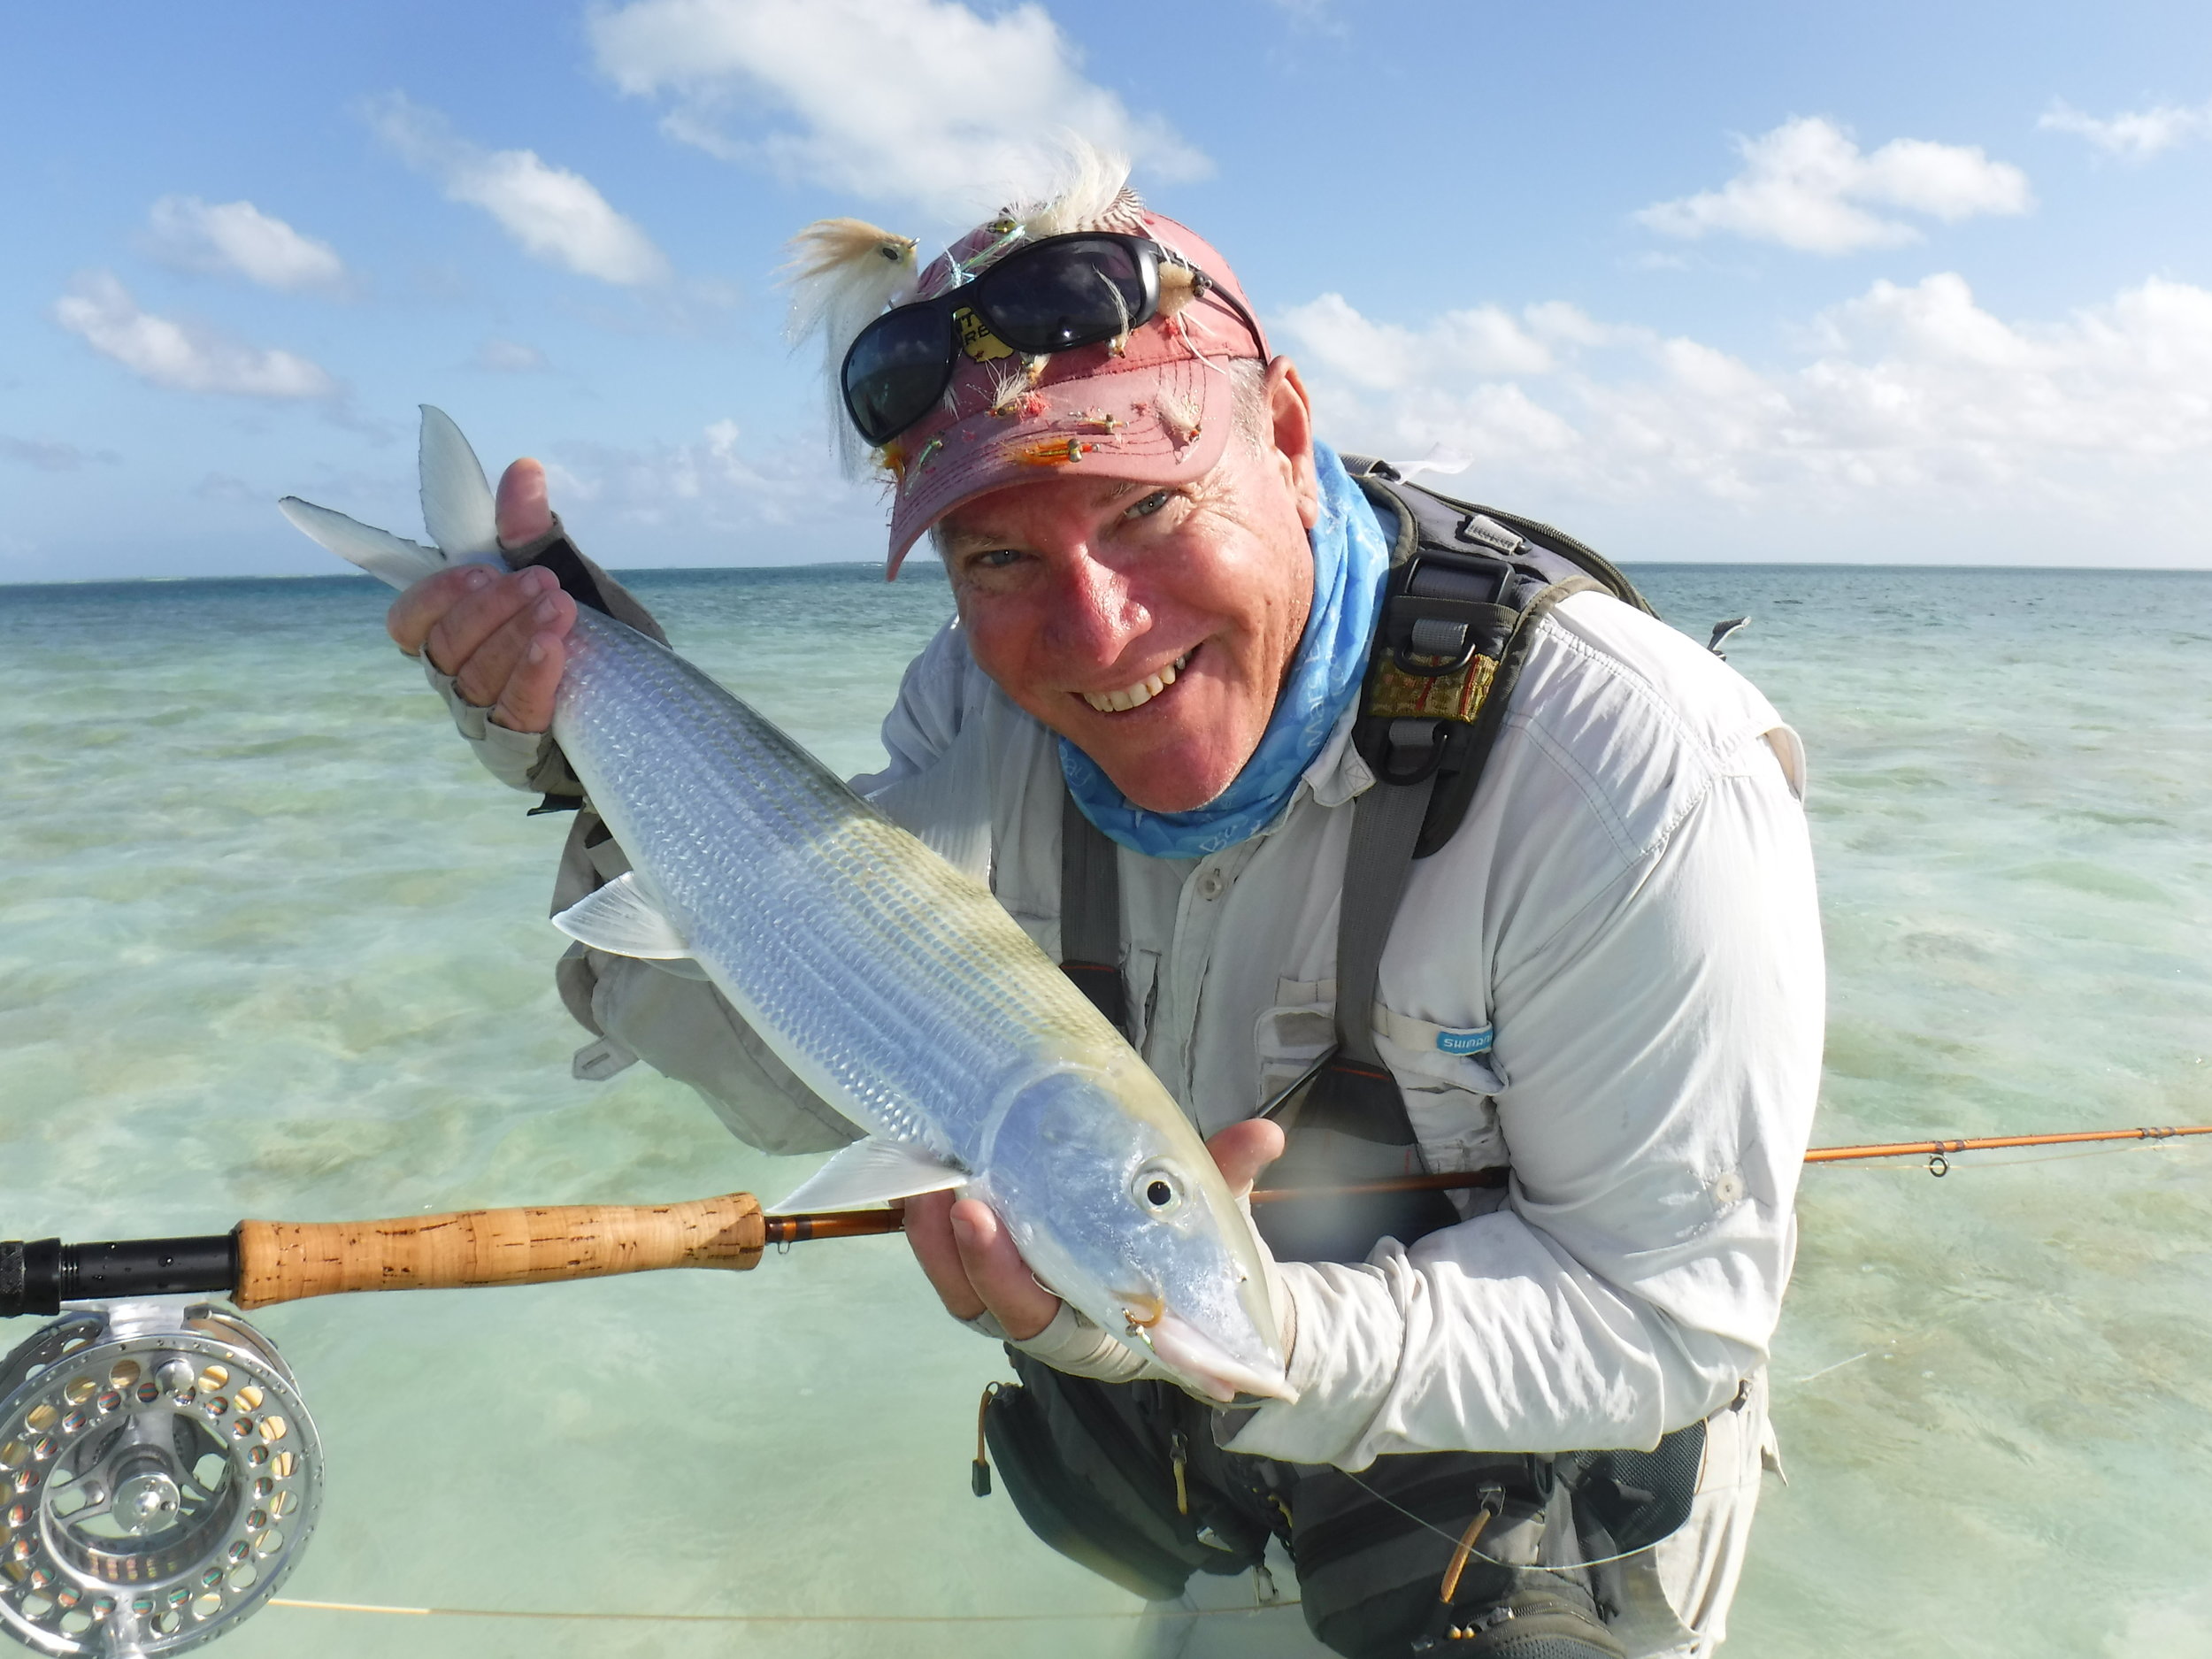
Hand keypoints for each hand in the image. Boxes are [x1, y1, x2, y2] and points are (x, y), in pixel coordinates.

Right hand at [384, 458, 574, 732]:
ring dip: (514, 633)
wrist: (646, 714)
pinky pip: (514, 709)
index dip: (433, 594)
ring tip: (559, 605)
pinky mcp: (521, 744)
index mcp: (459, 635)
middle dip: (490, 607)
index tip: (480, 569)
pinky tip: (552, 648)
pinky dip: (530, 674)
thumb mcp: (570, 584)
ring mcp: (487, 715)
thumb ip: (535, 538)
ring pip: (474, 675)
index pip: (410, 621)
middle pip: (442, 644)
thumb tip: (523, 470)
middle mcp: (459, 678)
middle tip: (542, 580)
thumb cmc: (597, 646)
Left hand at [905, 1117, 1285, 1339]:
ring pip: (958, 1285)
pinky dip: (934, 1227)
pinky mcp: (1002, 1271)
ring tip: (925, 1175)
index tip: (981, 1220)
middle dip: (961, 1252)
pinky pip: (953, 1263)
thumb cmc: (1202, 1271)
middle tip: (950, 1191)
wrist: (1200, 1305)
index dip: (1003, 1276)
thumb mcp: (1219, 1228)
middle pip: (983, 1303)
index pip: (1037, 1316)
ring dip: (933, 1237)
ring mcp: (1020, 1299)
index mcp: (1101, 1330)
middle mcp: (1050, 1321)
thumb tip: (1265, 1134)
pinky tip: (926, 1174)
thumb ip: (1229, 1180)